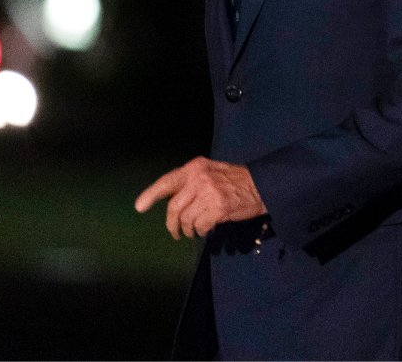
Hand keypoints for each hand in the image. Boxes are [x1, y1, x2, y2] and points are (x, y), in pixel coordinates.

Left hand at [134, 156, 267, 239]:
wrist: (262, 185)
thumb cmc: (235, 180)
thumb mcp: (211, 172)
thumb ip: (192, 182)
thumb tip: (173, 201)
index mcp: (195, 167)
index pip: (167, 181)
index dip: (151, 194)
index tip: (139, 207)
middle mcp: (199, 178)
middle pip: (174, 207)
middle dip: (171, 224)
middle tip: (176, 233)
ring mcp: (208, 193)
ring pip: (186, 219)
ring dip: (188, 229)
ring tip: (194, 231)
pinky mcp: (217, 209)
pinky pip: (200, 226)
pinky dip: (200, 231)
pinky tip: (206, 229)